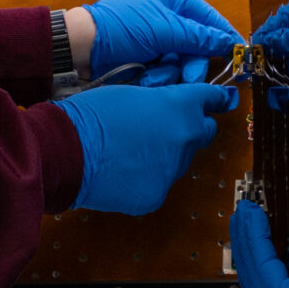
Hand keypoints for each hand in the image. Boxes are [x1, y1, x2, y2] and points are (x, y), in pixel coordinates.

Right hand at [58, 83, 236, 214]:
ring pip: (178, 161)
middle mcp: (184, 137)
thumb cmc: (90, 115)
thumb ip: (159, 103)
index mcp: (179, 106)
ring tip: (131, 151)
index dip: (215, 98)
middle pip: (203, 133)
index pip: (210, 99)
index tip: (223, 99)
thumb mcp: (131, 93)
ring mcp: (172, 170)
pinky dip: (145, 179)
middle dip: (192, 128)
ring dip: (165, 155)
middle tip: (169, 128)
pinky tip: (122, 172)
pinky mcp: (156, 194)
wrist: (65, 150)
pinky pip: (158, 184)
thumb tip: (167, 112)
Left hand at [73, 0, 239, 83]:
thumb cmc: (114, 28)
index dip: (221, 33)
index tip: (236, 49)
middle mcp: (162, 15)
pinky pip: (165, 69)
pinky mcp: (145, 57)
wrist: (80, 50)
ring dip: (171, 71)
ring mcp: (154, 37)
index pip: (205, 14)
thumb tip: (225, 40)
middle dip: (192, 61)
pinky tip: (146, 76)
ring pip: (181, 60)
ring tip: (156, 73)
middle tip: (192, 74)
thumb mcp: (164, 30)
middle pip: (195, 42)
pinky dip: (158, 76)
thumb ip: (198, 36)